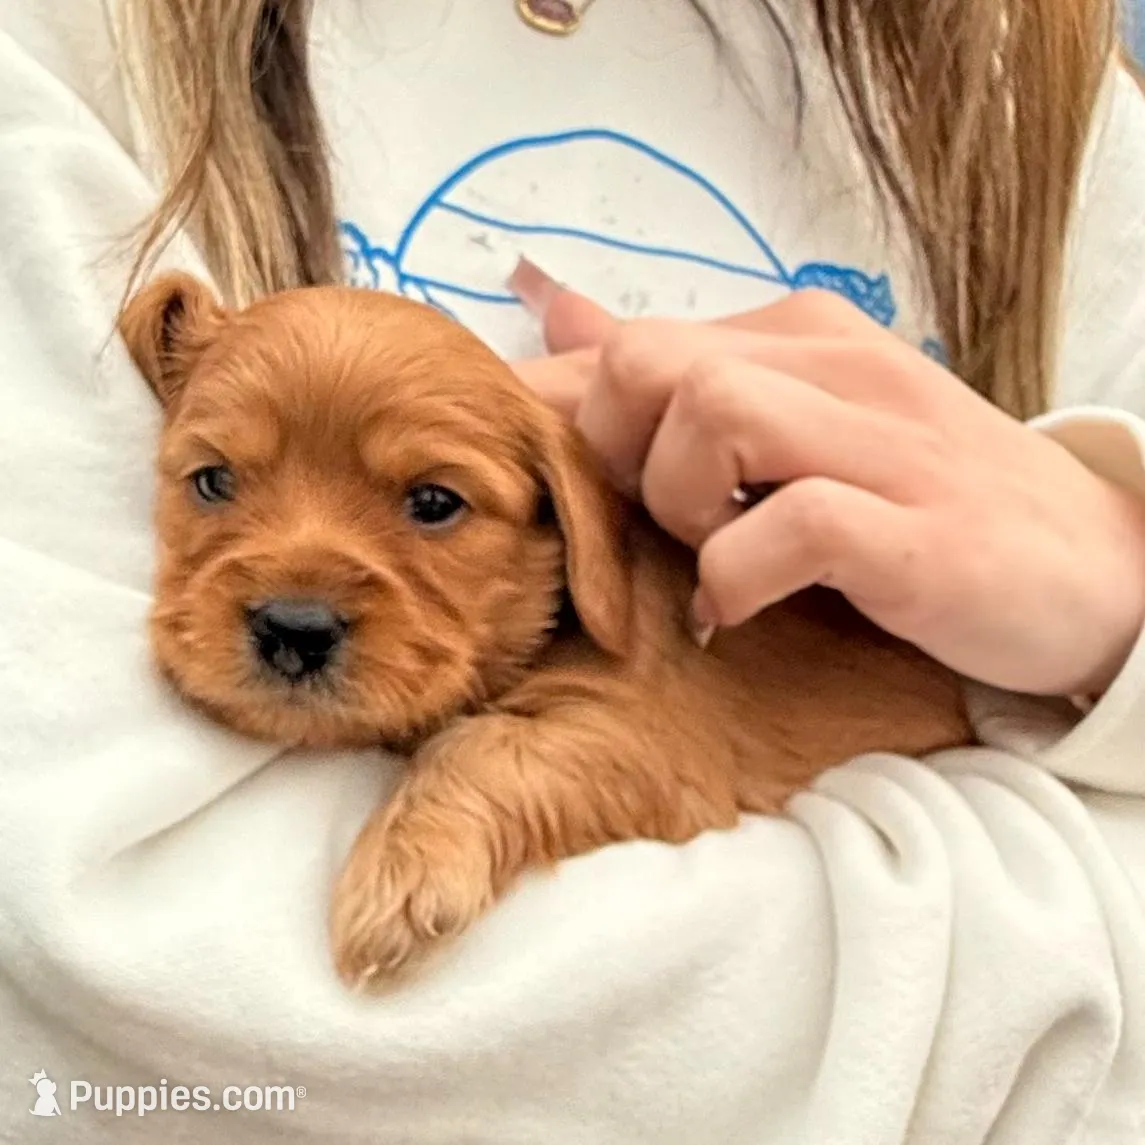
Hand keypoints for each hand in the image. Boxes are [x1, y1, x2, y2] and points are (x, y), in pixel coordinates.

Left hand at [507, 261, 1144, 696]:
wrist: (1093, 568)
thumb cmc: (919, 500)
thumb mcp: (792, 420)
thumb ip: (675, 373)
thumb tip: (548, 307)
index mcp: (796, 338)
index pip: (624, 341)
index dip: (563, 421)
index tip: (563, 487)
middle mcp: (836, 366)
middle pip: (643, 364)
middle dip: (615, 456)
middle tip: (660, 520)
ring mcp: (883, 441)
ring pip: (708, 415)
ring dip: (681, 507)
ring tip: (715, 556)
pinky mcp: (916, 528)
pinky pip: (787, 525)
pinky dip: (737, 578)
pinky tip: (741, 610)